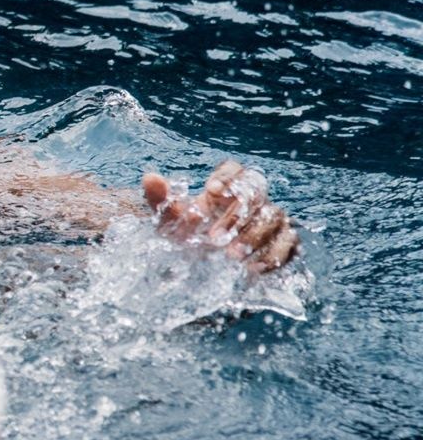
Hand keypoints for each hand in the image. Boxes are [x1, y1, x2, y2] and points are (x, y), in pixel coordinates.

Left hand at [142, 160, 299, 273]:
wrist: (198, 266)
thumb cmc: (185, 237)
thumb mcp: (169, 222)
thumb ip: (161, 200)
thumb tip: (150, 178)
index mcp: (225, 190)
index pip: (237, 170)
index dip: (228, 177)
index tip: (210, 192)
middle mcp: (251, 202)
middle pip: (257, 194)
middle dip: (237, 216)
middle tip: (214, 239)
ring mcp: (269, 221)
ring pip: (276, 217)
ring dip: (254, 238)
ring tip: (230, 258)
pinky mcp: (280, 244)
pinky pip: (289, 243)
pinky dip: (273, 255)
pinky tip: (252, 269)